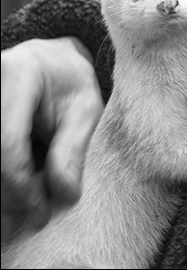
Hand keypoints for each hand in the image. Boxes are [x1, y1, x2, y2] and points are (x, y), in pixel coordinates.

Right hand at [1, 37, 103, 233]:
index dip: (20, 186)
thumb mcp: (86, 108)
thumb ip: (73, 148)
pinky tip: (13, 192)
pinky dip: (0, 182)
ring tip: (25, 206)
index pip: (7, 142)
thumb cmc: (71, 84)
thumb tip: (64, 194)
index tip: (40, 213)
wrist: (50, 62)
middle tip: (32, 216)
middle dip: (6, 196)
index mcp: (18, 73)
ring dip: (1, 191)